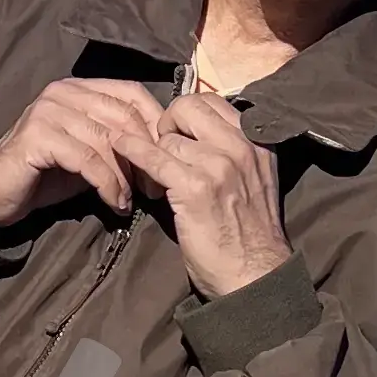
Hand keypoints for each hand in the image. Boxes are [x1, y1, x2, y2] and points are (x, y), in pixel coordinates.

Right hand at [0, 77, 179, 231]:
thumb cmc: (44, 174)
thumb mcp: (88, 153)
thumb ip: (117, 142)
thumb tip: (162, 151)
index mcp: (78, 88)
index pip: (131, 92)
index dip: (156, 124)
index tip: (168, 159)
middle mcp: (63, 91)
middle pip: (123, 116)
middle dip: (145, 155)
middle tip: (154, 187)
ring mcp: (48, 111)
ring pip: (107, 140)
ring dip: (126, 176)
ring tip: (132, 201)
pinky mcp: (38, 136)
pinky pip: (87, 160)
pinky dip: (107, 184)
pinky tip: (114, 204)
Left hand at [144, 87, 292, 299]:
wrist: (256, 275)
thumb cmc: (249, 234)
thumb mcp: (254, 180)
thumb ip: (232, 151)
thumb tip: (195, 132)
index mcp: (258, 141)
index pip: (211, 101)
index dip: (187, 114)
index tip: (178, 135)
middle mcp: (242, 146)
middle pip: (188, 107)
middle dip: (167, 122)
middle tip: (161, 148)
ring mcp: (220, 165)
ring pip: (168, 136)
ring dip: (153, 150)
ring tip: (151, 173)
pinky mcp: (196, 188)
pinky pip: (154, 157)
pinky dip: (132, 150)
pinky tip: (119, 147)